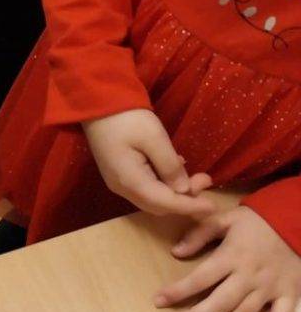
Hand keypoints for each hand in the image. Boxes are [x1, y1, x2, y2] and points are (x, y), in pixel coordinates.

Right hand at [83, 109, 214, 217]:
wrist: (98, 105)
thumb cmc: (127, 118)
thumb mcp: (154, 138)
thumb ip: (170, 166)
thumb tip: (184, 189)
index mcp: (130, 180)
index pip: (165, 203)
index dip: (190, 206)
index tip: (213, 206)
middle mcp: (123, 188)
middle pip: (158, 206)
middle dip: (185, 200)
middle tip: (206, 181)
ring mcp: (119, 183)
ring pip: (152, 199)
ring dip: (175, 193)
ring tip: (197, 177)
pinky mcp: (120, 175)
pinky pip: (146, 189)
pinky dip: (164, 186)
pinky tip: (176, 170)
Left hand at [155, 206, 300, 311]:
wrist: (296, 220)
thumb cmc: (256, 222)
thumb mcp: (225, 218)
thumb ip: (199, 234)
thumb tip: (175, 252)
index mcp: (233, 255)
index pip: (201, 278)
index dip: (178, 291)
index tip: (158, 301)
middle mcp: (251, 275)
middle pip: (219, 302)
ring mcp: (270, 287)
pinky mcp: (289, 295)